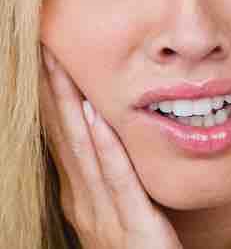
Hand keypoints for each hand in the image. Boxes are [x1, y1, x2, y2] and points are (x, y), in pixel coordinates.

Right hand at [40, 45, 182, 248]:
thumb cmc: (138, 245)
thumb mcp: (118, 206)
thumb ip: (111, 175)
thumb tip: (106, 135)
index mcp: (79, 195)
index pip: (60, 138)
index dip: (50, 99)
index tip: (45, 62)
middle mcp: (83, 200)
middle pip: (64, 135)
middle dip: (53, 91)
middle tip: (44, 49)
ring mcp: (102, 212)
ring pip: (82, 149)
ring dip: (68, 105)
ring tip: (58, 68)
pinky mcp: (131, 222)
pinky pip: (116, 176)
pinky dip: (104, 143)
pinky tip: (94, 115)